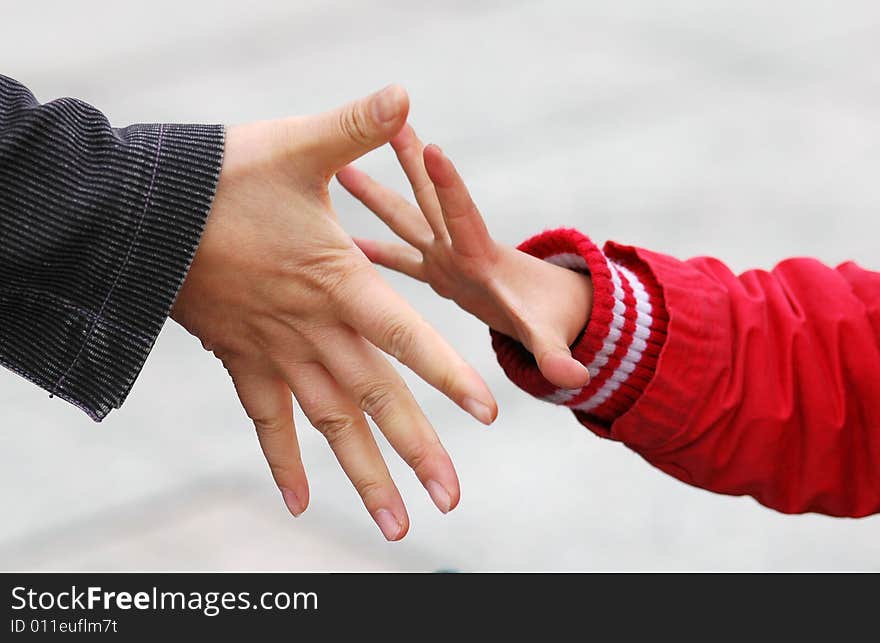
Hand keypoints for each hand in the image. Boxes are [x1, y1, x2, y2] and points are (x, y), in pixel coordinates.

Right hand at [171, 87, 496, 540]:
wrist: (144, 214)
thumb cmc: (222, 178)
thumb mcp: (296, 146)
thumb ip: (355, 126)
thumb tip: (404, 91)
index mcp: (338, 283)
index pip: (406, 337)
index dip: (448, 373)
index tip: (488, 414)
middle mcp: (314, 331)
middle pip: (376, 400)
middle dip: (417, 451)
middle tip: (451, 500)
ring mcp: (277, 353)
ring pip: (330, 424)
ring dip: (362, 475)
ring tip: (396, 524)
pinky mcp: (242, 360)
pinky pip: (266, 421)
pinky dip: (284, 459)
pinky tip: (298, 502)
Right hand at [337, 125, 593, 389]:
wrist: (543, 309)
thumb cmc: (546, 318)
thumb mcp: (546, 336)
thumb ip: (557, 354)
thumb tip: (577, 378)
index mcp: (478, 256)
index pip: (462, 215)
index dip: (449, 186)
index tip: (433, 148)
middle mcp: (455, 248)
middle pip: (428, 198)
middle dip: (410, 160)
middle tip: (388, 117)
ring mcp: (441, 256)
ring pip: (405, 216)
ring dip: (376, 193)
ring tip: (342, 164)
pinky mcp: (432, 268)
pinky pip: (395, 254)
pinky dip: (367, 248)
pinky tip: (336, 238)